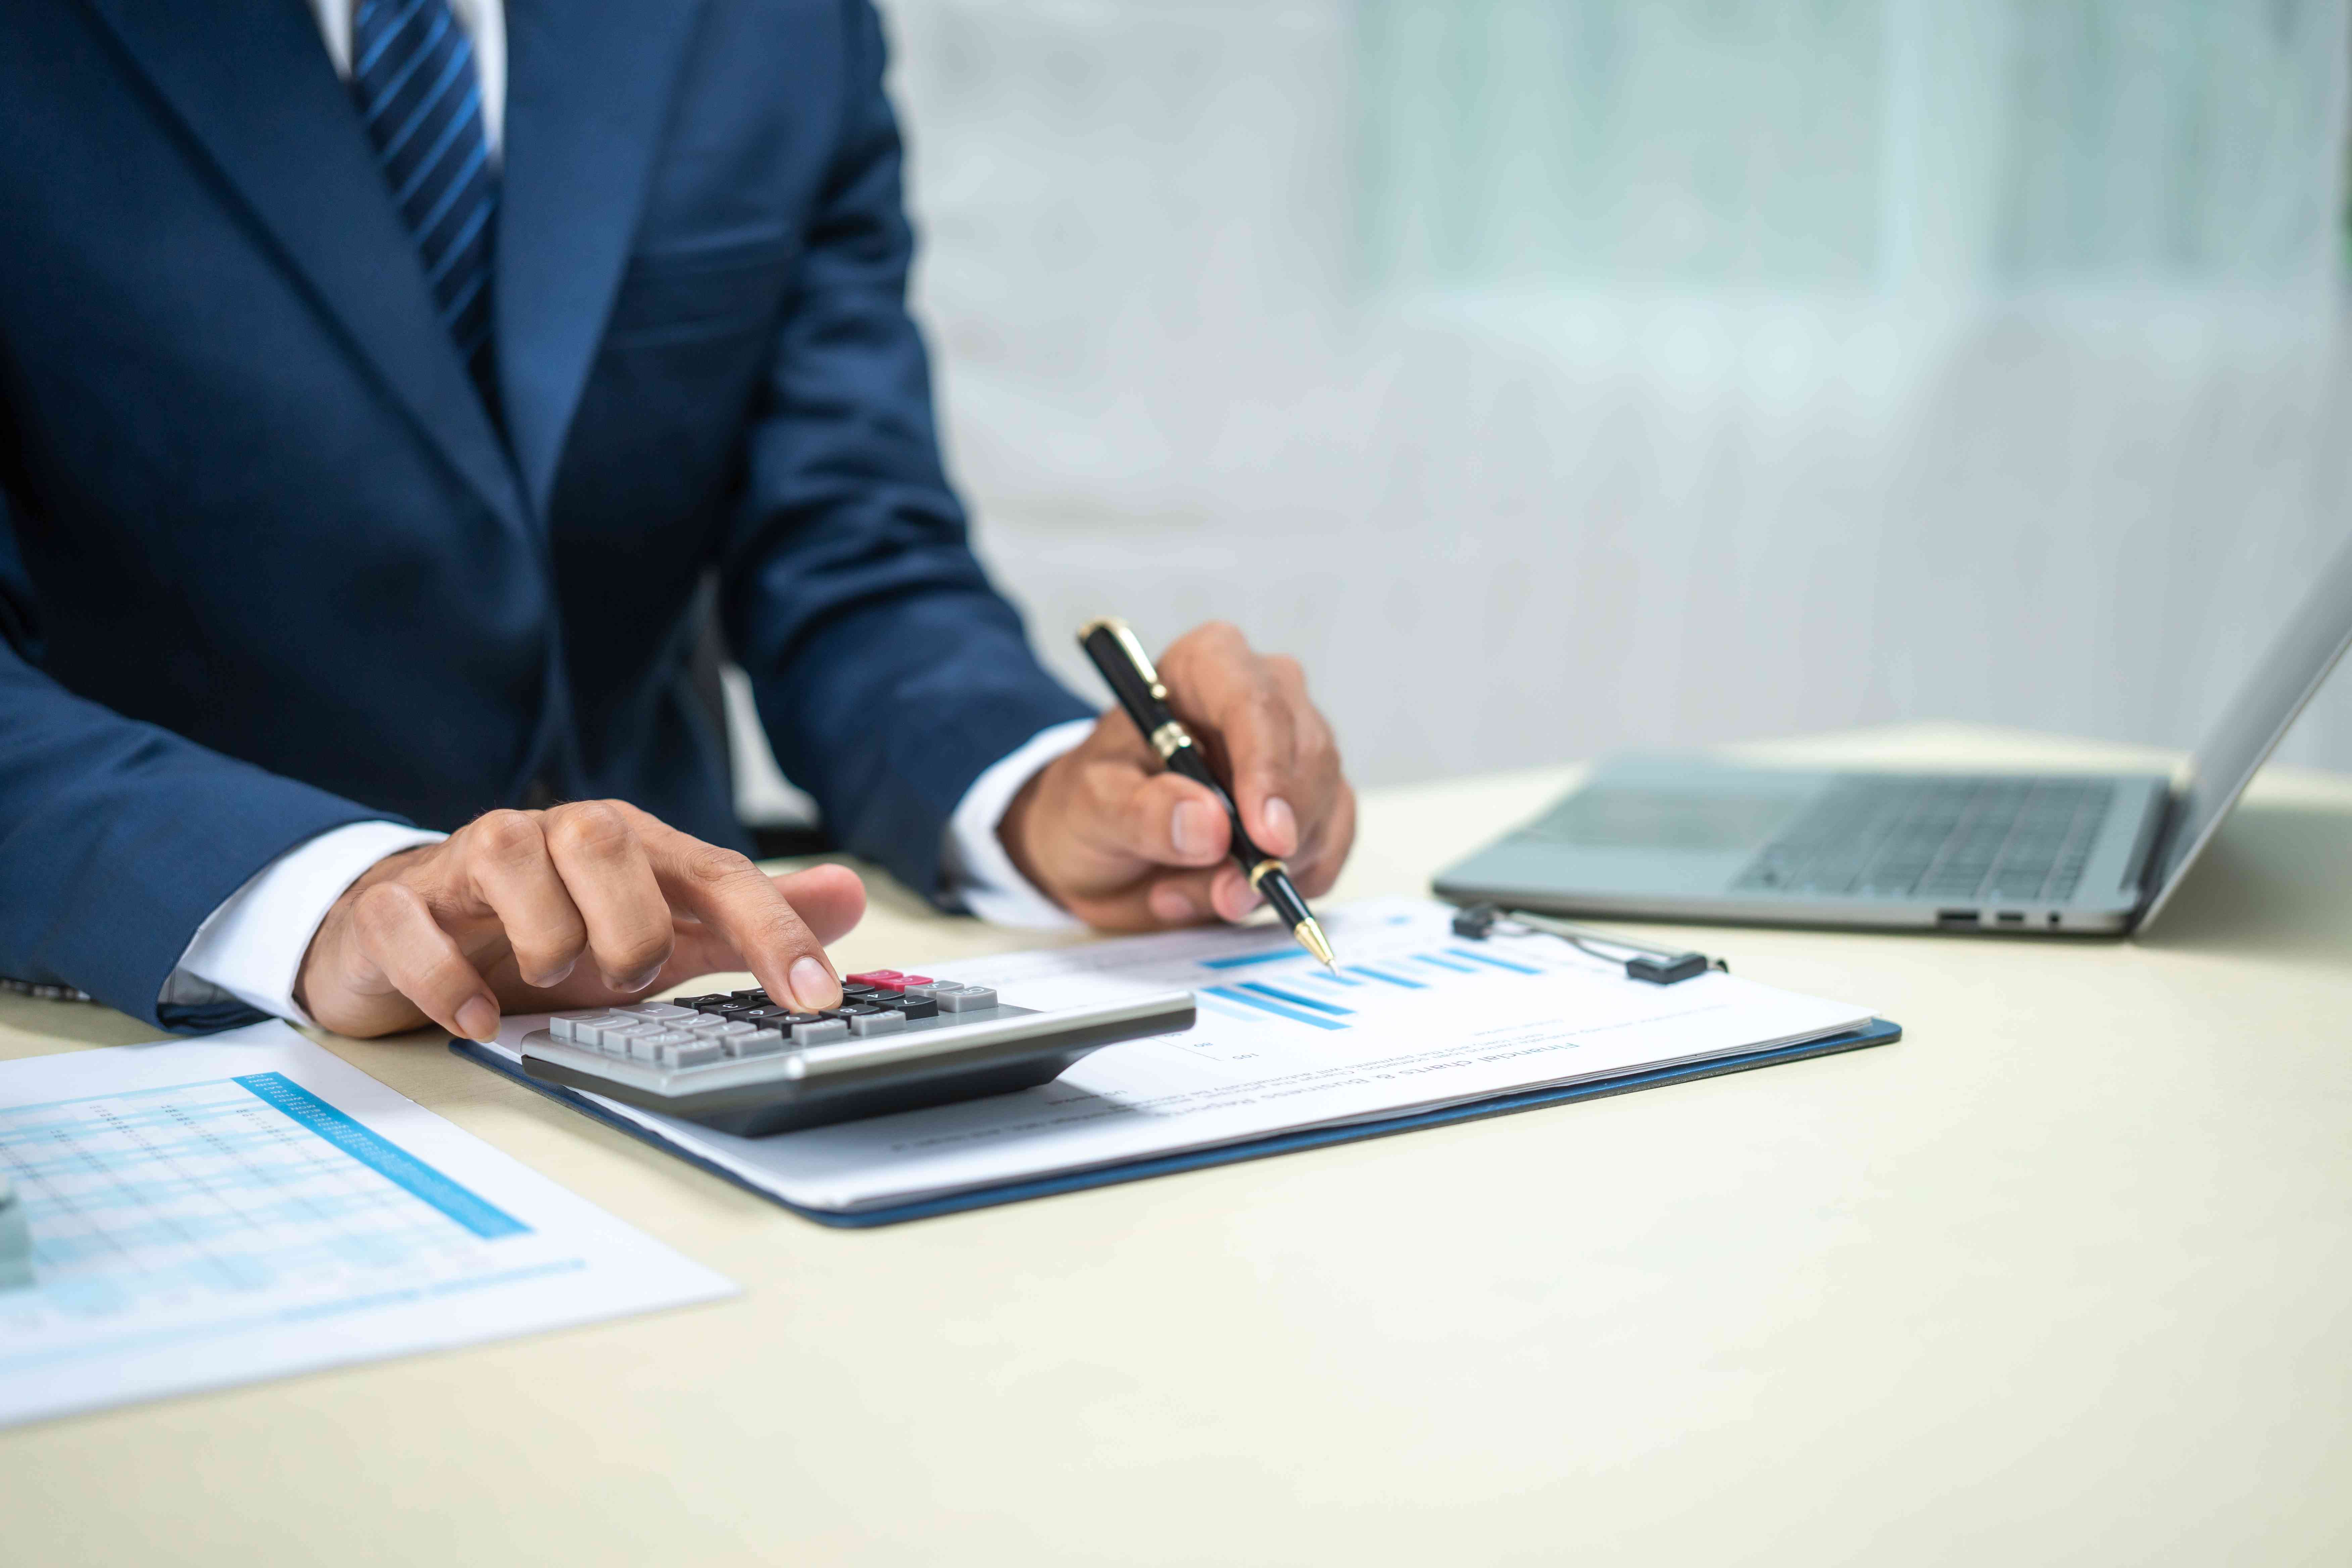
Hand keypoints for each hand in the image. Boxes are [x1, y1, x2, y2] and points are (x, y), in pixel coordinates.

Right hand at [297, 800, 865, 1039]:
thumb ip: (749, 918)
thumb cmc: (550, 929)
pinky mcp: (399, 909)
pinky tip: (480, 1018)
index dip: (774, 931)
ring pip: (510, 858)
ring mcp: (467, 866)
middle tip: (624, 979)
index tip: (817, 995)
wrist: (417, 932)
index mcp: (628, 847)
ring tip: (552, 982)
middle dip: (629, 923)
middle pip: (604, 837)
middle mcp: (551, 838)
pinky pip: (417, 926)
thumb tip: (849, 897)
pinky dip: (451, 979)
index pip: (718, 873)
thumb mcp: (661, 928)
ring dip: (545, 937)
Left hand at [999, 621, 1354, 929]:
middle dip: (1274, 839)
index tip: (1264, 838)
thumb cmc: (1091, 804)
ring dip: (1267, 874)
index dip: (1267, 768)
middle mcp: (1265, 697)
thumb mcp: (1089, 808)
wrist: (1101, 845)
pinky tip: (1221, 894)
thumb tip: (1208, 826)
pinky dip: (1285, 889)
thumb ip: (1140, 814)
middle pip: (1308, 756)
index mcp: (1204, 668)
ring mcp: (1298, 752)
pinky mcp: (1315, 806)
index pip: (1254, 701)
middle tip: (1224, 895)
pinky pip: (1329, 852)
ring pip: (1325, 810)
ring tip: (1183, 892)